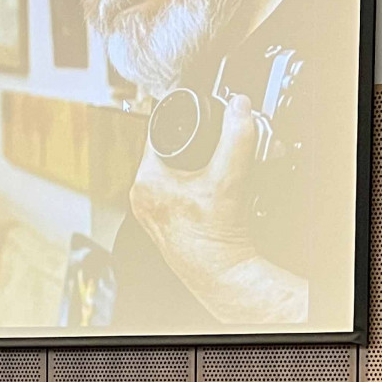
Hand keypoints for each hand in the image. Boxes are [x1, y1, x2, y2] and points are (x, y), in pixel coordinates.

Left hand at [129, 94, 306, 322]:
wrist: (219, 273)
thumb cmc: (212, 238)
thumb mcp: (227, 179)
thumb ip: (235, 138)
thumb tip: (239, 108)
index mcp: (145, 181)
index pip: (159, 134)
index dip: (182, 123)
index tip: (198, 120)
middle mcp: (142, 196)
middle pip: (167, 153)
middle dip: (190, 146)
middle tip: (210, 149)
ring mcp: (151, 212)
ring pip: (171, 174)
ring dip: (190, 167)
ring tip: (210, 171)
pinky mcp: (163, 223)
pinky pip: (174, 193)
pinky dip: (190, 187)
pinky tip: (207, 192)